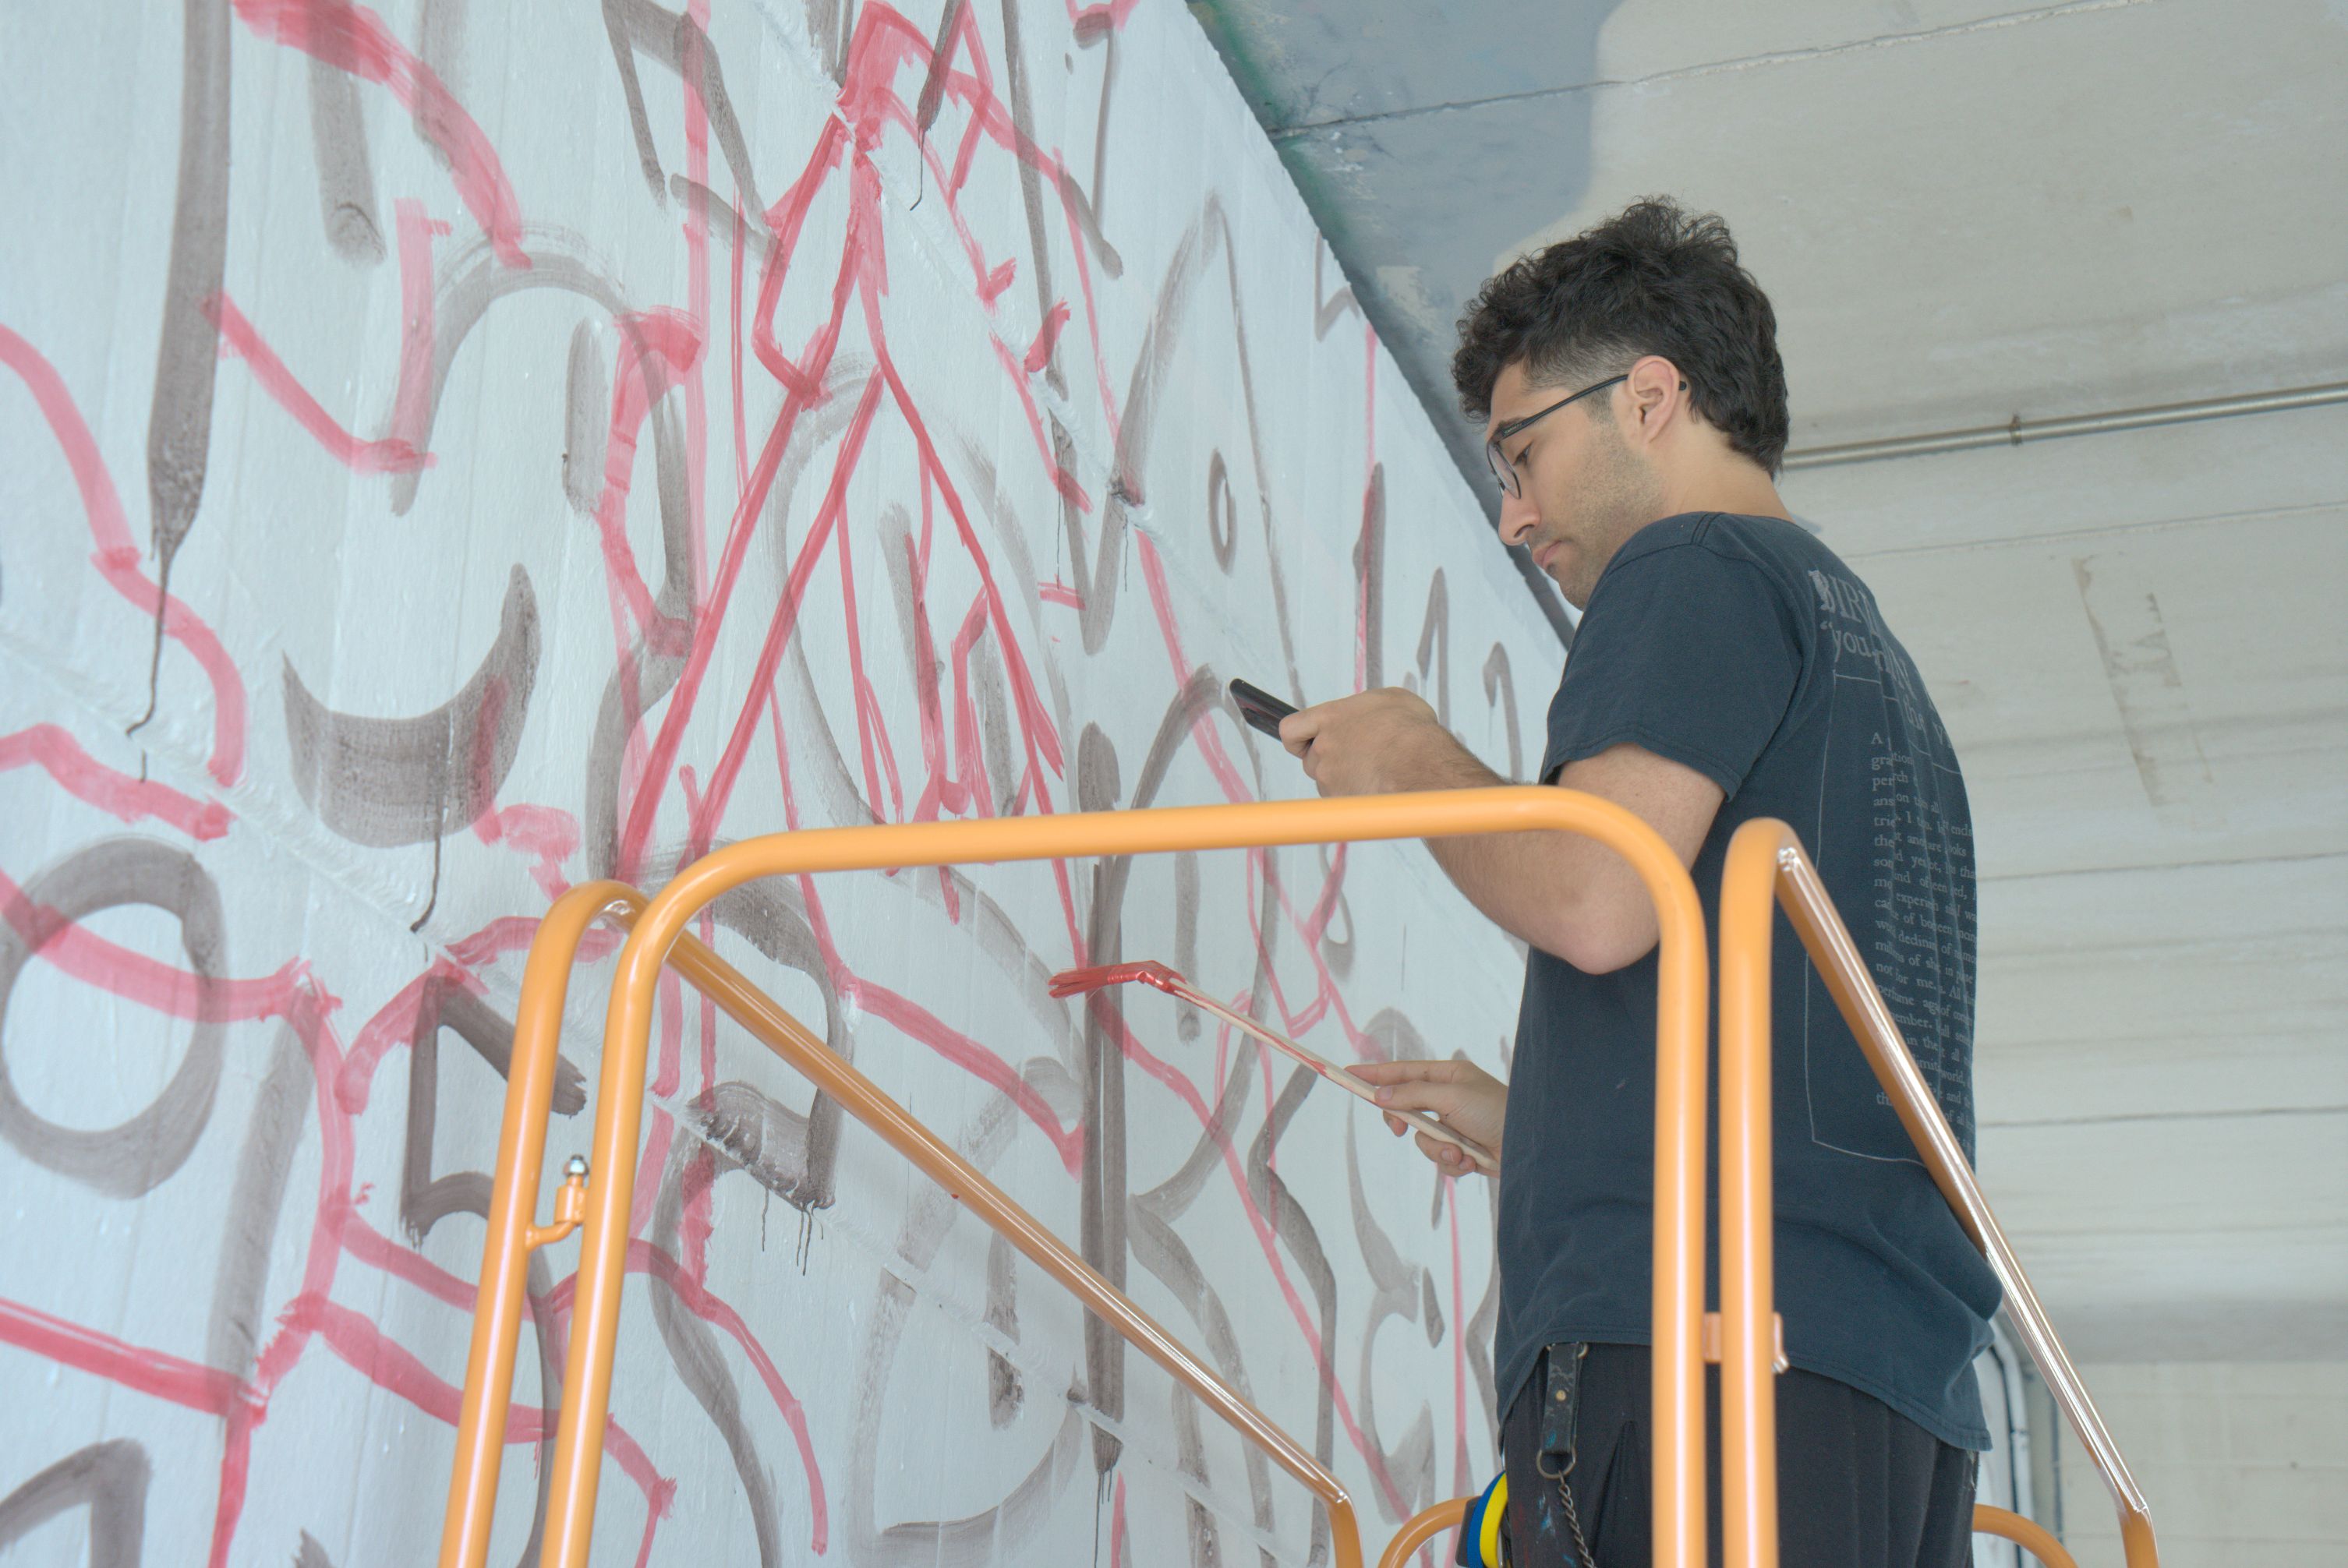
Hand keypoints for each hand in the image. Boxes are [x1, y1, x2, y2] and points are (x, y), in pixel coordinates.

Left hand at [1279, 687, 1450, 796]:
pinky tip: (1378, 788)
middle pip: (1311, 760)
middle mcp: (1323, 747)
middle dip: (1330, 761)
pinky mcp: (1340, 800)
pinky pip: (1341, 801)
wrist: (1421, 765)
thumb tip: (1364, 716)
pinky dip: (1355, 796)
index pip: (1291, 729)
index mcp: (1330, 717)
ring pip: (1328, 782)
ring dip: (1344, 779)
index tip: (1305, 743)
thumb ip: (1364, 708)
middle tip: (1360, 758)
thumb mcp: (1389, 699)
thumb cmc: (1411, 731)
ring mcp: (1329, 776)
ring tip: (1376, 772)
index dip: (1298, 739)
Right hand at [1347, 1056, 1506, 1176]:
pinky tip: (1472, 1161)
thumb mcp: (1451, 1097)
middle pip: (1406, 1107)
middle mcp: (1449, 1098)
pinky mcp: (1462, 1150)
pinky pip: (1440, 1159)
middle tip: (1399, 1129)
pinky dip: (1453, 1163)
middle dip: (1406, 1121)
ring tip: (1460, 1152)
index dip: (1376, 1074)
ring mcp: (1455, 1125)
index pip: (1403, 1072)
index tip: (1349, 1075)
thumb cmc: (1495, 1112)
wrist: (1530, 1149)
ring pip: (1423, 1139)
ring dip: (1439, 1150)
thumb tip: (1381, 1095)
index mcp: (1448, 1076)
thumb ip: (1413, 1094)